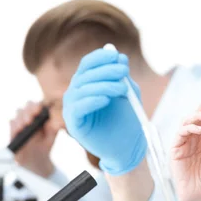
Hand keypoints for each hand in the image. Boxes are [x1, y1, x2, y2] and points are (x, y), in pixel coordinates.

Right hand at [10, 101, 57, 176]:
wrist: (37, 159)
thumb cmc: (46, 144)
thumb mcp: (52, 137)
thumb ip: (53, 128)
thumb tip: (54, 120)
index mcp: (41, 115)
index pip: (38, 104)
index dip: (38, 105)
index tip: (38, 111)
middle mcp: (30, 116)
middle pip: (27, 106)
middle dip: (28, 111)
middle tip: (30, 120)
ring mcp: (21, 122)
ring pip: (18, 113)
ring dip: (21, 118)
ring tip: (24, 126)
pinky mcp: (13, 131)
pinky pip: (11, 124)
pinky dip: (14, 126)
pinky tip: (18, 130)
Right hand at [62, 48, 146, 175]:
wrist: (128, 146)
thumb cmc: (127, 119)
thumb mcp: (127, 92)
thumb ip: (121, 75)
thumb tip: (116, 54)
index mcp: (87, 84)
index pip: (87, 64)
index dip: (100, 58)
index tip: (116, 55)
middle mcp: (76, 94)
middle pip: (85, 75)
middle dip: (106, 70)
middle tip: (124, 71)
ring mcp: (73, 109)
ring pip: (82, 90)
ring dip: (103, 85)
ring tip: (122, 89)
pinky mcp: (74, 124)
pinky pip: (78, 108)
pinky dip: (91, 101)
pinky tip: (105, 100)